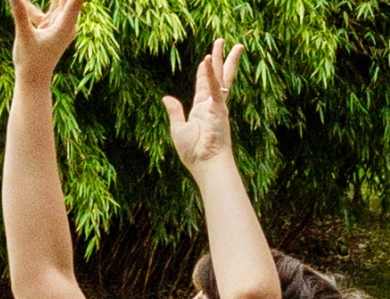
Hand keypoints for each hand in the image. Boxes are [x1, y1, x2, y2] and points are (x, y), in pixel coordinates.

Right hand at [11, 0, 81, 77]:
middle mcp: (65, 24)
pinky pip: (42, 12)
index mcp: (66, 25)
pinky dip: (32, 6)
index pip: (76, 1)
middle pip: (66, 1)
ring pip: (56, 3)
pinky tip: (21, 1)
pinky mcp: (48, 28)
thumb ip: (20, 15)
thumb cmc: (30, 62)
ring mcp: (57, 25)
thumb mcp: (24, 37)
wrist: (32, 81)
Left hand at [163, 40, 242, 169]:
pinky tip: (206, 60)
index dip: (204, 72)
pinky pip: (214, 88)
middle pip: (217, 76)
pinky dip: (210, 74)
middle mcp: (211, 105)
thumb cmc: (193, 152)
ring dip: (221, 58)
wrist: (205, 164)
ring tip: (223, 41)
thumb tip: (166, 97)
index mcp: (201, 110)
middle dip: (219, 58)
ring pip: (220, 76)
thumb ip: (174, 111)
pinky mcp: (218, 109)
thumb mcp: (178, 129)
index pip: (204, 86)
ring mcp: (217, 105)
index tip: (205, 59)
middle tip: (222, 42)